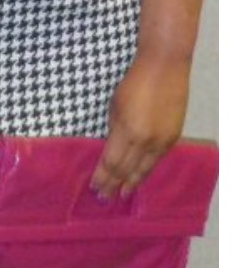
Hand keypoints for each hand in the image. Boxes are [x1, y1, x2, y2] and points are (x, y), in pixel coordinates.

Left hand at [93, 54, 191, 198]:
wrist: (165, 69)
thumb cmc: (132, 83)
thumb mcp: (114, 107)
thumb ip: (114, 130)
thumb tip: (112, 148)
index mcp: (127, 132)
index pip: (111, 163)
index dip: (103, 177)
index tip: (94, 188)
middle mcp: (146, 141)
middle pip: (127, 169)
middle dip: (114, 184)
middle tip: (104, 198)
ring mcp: (163, 140)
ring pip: (145, 168)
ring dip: (132, 182)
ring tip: (122, 194)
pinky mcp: (173, 136)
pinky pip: (157, 159)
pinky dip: (147, 170)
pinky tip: (140, 177)